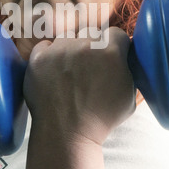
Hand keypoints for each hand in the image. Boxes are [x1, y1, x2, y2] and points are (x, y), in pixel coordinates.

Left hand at [23, 27, 135, 168]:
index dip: (114, 46)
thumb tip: (126, 56)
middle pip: (91, 35)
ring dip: (70, 51)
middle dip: (92, 49)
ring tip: (69, 74)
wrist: (66, 134)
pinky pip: (45, 46)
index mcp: (111, 52)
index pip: (115, 33)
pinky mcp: (39, 57)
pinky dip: (49, 56)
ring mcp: (60, 50)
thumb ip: (128, 69)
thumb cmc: (100, 119)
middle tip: (88, 69)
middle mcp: (85, 45)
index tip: (109, 57)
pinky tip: (54, 73)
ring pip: (67, 39)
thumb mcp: (129, 95)